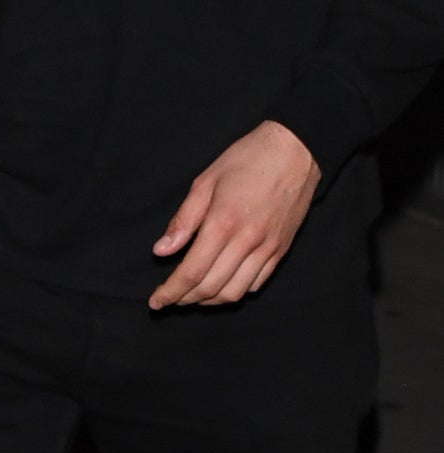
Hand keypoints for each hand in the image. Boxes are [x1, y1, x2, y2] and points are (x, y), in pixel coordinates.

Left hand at [149, 120, 320, 309]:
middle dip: (185, 300)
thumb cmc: (246, 160)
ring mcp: (268, 248)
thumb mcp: (205, 181)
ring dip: (209, 301)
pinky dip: (234, 292)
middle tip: (169, 299)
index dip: (171, 291)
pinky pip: (256, 283)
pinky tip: (220, 285)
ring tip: (191, 297)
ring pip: (235, 292)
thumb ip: (183, 220)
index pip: (192, 272)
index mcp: (223, 223)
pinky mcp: (281, 250)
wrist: (296, 151)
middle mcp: (247, 242)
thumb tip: (161, 251)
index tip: (155, 302)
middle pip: (211, 288)